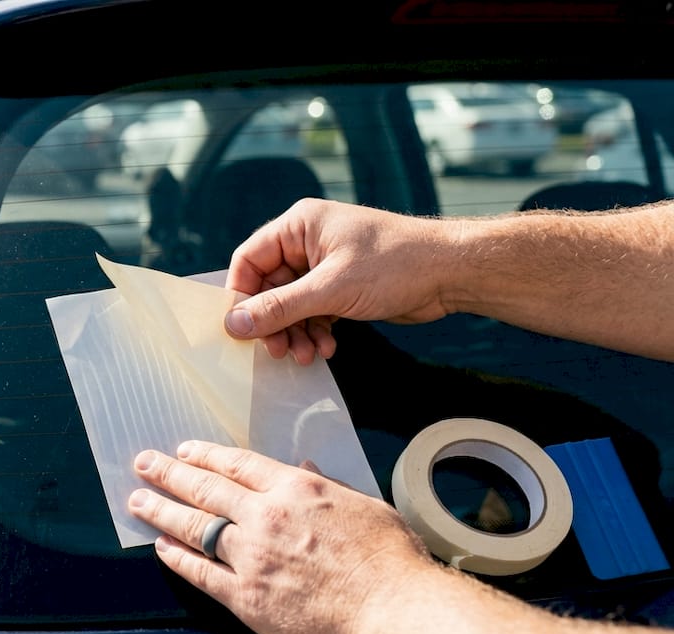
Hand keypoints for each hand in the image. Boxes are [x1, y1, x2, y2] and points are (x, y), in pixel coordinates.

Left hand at [128, 440, 433, 633]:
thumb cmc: (390, 562)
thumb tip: (306, 469)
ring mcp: (251, 556)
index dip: (204, 455)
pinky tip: (161, 547)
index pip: (237, 464)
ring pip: (194, 526)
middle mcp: (266, 516)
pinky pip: (199, 572)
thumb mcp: (364, 506)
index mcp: (296, 489)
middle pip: (205, 488)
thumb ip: (329, 487)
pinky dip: (177, 557)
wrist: (394, 614)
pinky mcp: (245, 597)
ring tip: (137, 500)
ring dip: (160, 510)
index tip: (184, 450)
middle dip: (168, 473)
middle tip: (144, 463)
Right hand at [222, 198, 457, 363]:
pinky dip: (316, 332)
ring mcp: (325, 266)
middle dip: (274, 322)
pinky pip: (314, 312)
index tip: (240, 329)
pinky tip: (327, 348)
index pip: (250, 259)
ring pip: (292, 305)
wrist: (451, 273)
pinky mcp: (342, 287)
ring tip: (307, 356)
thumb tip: (235, 323)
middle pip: (269, 287)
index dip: (241, 295)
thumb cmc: (395, 264)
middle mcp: (308, 242)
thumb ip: (280, 307)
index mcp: (300, 226)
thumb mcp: (331, 288)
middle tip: (278, 351)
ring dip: (296, 333)